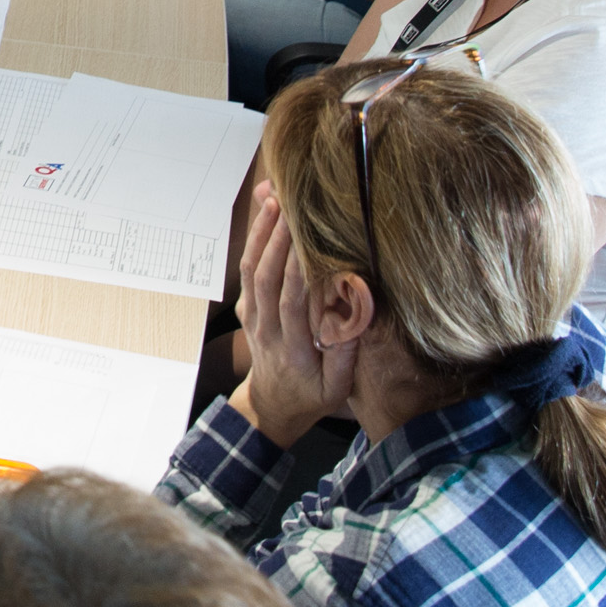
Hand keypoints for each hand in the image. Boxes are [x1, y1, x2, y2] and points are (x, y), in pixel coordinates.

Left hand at [230, 182, 343, 446]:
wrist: (273, 406)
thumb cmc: (312, 394)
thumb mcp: (337, 387)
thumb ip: (346, 351)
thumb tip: (358, 311)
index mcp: (292, 348)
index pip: (291, 302)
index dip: (297, 270)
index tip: (308, 240)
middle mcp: (266, 329)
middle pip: (265, 279)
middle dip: (275, 241)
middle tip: (288, 205)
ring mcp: (252, 317)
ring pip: (251, 271)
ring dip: (261, 235)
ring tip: (274, 200)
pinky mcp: (246, 308)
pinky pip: (246, 272)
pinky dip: (253, 241)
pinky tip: (265, 215)